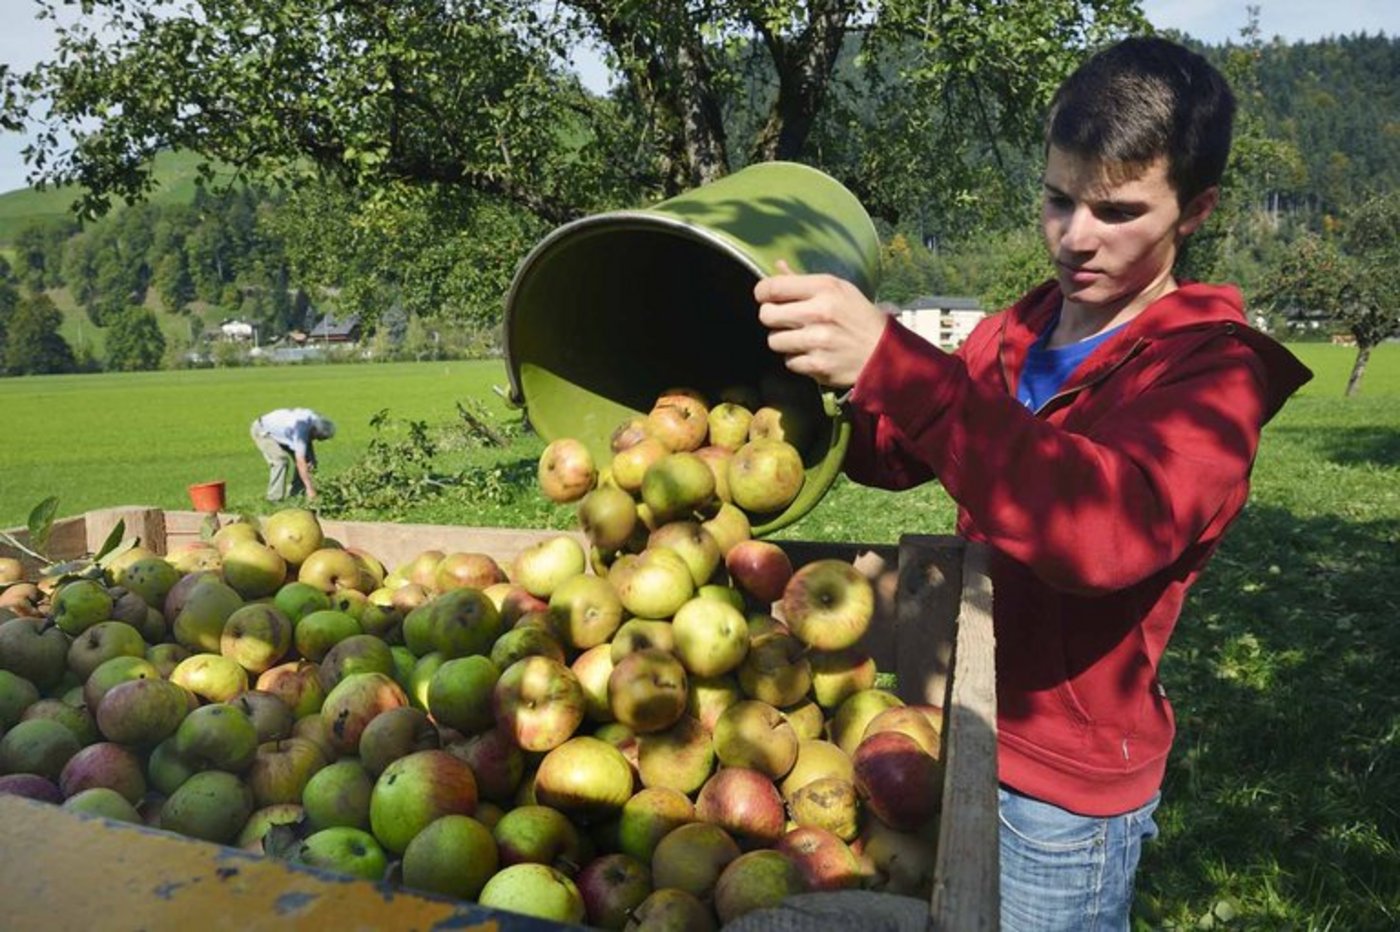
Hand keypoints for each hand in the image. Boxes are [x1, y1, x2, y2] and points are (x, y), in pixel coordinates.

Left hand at [754, 260, 887, 388]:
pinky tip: (813, 354)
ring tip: (802, 338)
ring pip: (774, 341)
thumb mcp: (838, 289)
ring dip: (784, 341)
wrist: (884, 353)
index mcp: (824, 288)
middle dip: (772, 317)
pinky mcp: (818, 366)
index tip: (767, 297)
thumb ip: (803, 280)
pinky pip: (789, 362)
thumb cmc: (858, 317)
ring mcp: (817, 341)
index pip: (772, 287)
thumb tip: (777, 266)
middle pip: (766, 315)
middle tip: (785, 320)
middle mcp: (819, 312)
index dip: (762, 292)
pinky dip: (797, 360)